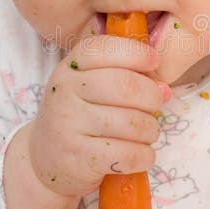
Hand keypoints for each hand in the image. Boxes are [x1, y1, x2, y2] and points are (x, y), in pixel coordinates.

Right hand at [28, 34, 167, 197]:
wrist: (45, 160)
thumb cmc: (79, 118)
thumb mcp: (88, 87)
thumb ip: (124, 76)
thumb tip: (163, 89)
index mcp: (70, 69)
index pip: (103, 48)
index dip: (136, 53)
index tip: (154, 62)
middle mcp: (64, 92)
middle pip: (125, 85)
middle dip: (151, 96)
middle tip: (156, 105)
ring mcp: (68, 125)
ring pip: (131, 122)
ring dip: (150, 130)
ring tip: (146, 133)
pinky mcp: (77, 159)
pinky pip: (128, 154)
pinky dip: (145, 156)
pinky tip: (142, 155)